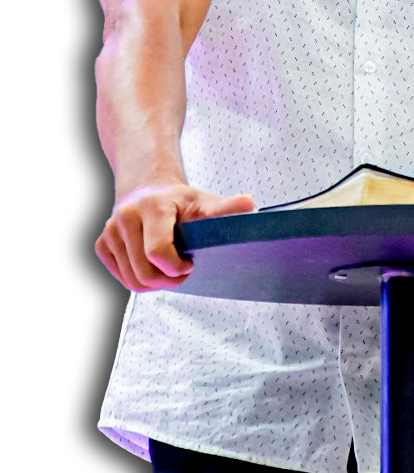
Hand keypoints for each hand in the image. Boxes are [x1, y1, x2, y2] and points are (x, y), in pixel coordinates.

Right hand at [95, 183, 255, 292]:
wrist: (148, 189)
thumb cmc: (181, 200)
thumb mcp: (204, 202)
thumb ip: (225, 207)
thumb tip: (250, 204)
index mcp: (152, 206)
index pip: (158, 252)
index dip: (177, 267)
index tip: (190, 262)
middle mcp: (126, 217)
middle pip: (145, 273)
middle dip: (168, 281)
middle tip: (183, 271)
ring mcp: (110, 231)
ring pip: (132, 281)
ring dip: (155, 284)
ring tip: (170, 268)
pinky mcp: (102, 244)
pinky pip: (122, 278)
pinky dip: (140, 279)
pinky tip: (153, 264)